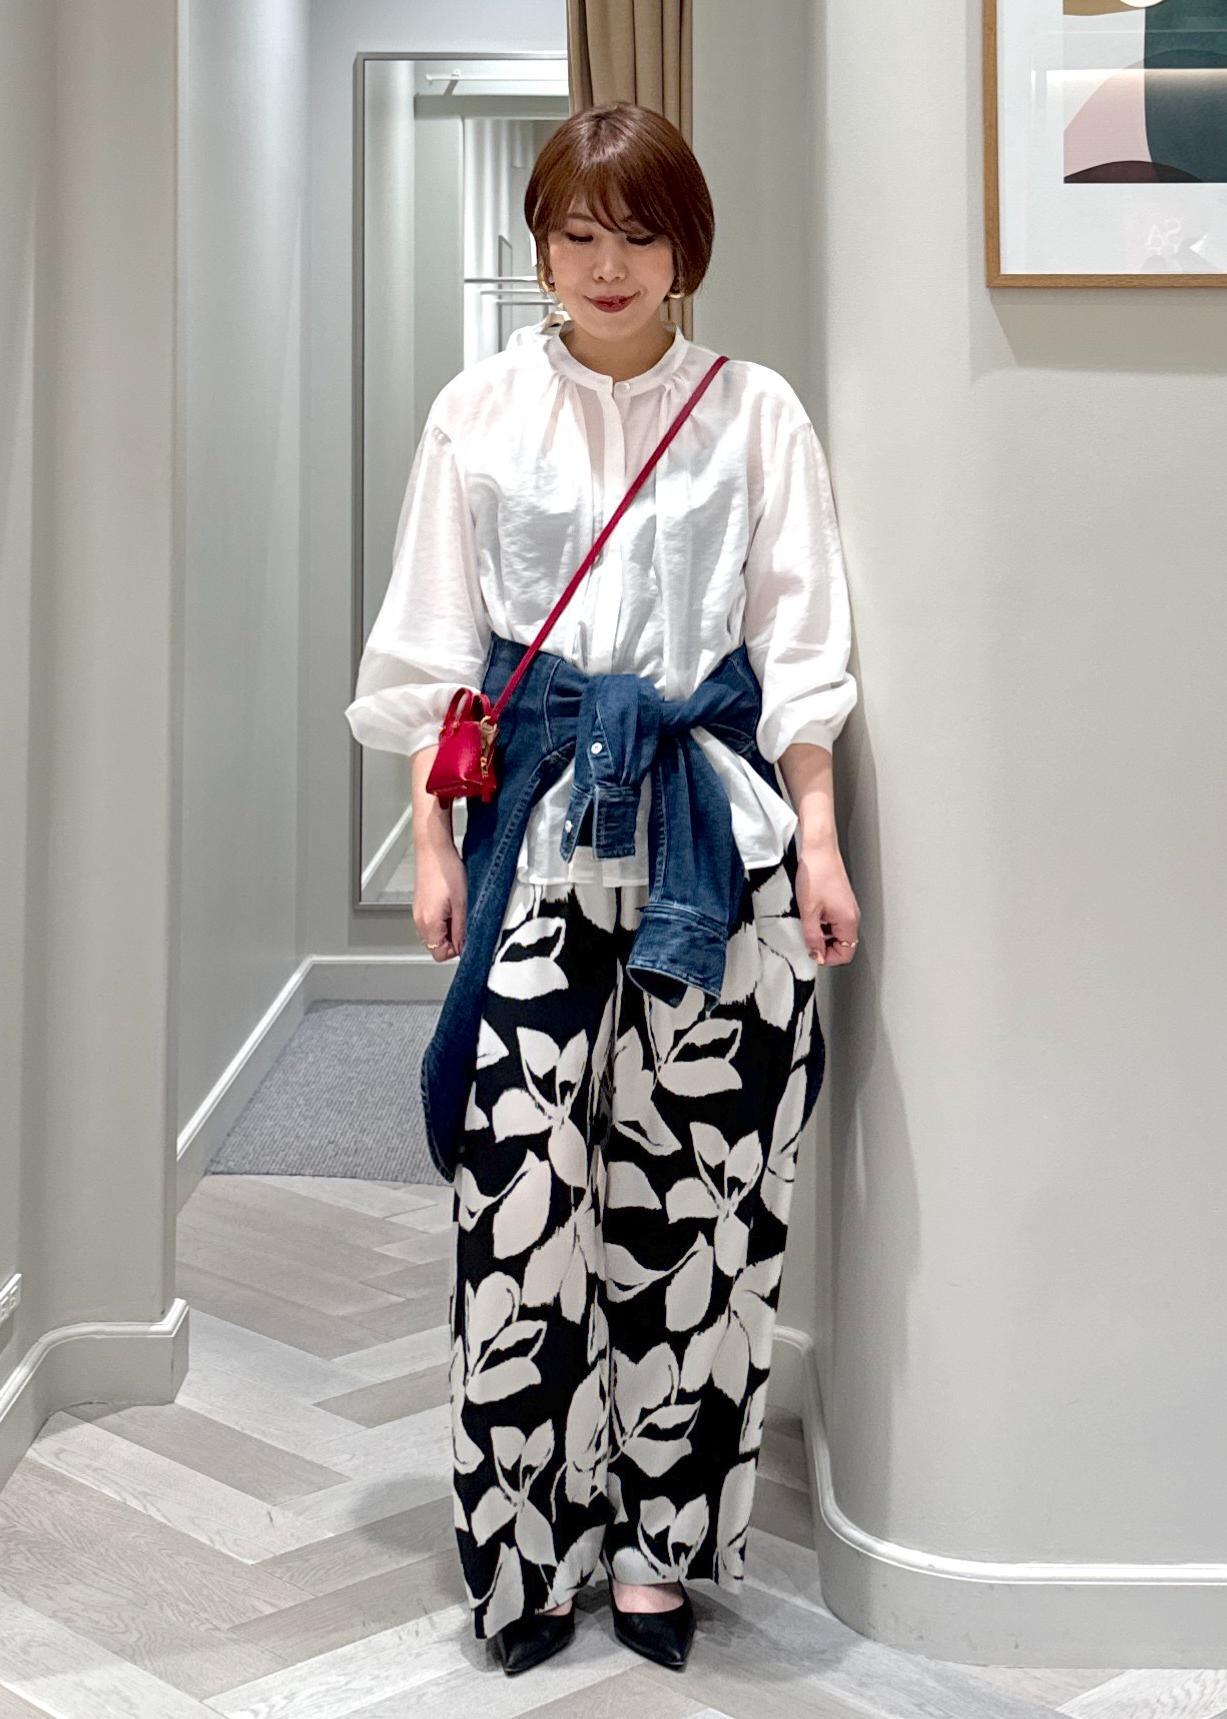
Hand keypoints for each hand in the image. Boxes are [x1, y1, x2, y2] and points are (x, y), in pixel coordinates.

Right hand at [413, 838, 466, 959]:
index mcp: (429, 924)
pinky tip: (450, 905)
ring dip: (447, 929)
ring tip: (457, 911)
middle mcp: (419, 921)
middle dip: (452, 939)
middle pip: (435, 946)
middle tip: (464, 922)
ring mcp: (417, 913)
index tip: (467, 936)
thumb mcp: (462, 903)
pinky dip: (442, 920)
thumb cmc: (446, 870)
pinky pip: (430, 922)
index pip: (440, 954)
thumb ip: (462, 929)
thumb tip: (463, 947)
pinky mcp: (420, 905)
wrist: (433, 849)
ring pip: (433, 934)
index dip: (457, 949)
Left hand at [796, 838, 858, 965]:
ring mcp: (847, 909)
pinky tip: (811, 914)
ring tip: (808, 923)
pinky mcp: (841, 902)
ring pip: (837, 934)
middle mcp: (852, 916)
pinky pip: (834, 922)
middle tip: (807, 938)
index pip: (846, 954)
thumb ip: (813, 937)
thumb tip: (816, 954)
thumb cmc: (817, 874)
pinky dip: (822, 924)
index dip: (828, 958)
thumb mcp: (809, 911)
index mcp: (848, 921)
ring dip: (822, 935)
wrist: (819, 850)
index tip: (813, 952)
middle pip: (843, 945)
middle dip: (825, 947)